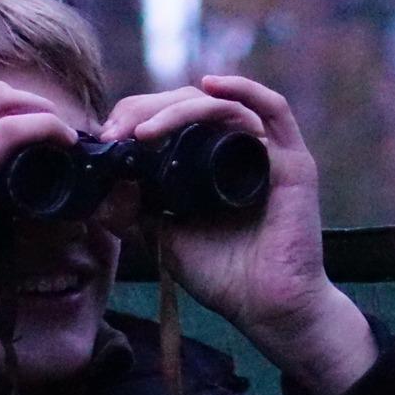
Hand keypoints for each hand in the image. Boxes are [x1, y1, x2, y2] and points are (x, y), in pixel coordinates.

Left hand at [101, 75, 375, 394]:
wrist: (267, 308)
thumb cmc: (224, 276)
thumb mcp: (164, 237)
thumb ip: (135, 210)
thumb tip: (102, 183)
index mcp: (210, 162)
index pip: (172, 120)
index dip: (137, 119)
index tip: (106, 137)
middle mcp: (238, 150)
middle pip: (192, 105)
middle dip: (148, 111)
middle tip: (117, 132)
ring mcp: (267, 153)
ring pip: (221, 105)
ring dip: (178, 108)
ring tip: (144, 129)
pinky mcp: (292, 162)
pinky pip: (274, 110)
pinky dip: (243, 89)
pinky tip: (210, 86)